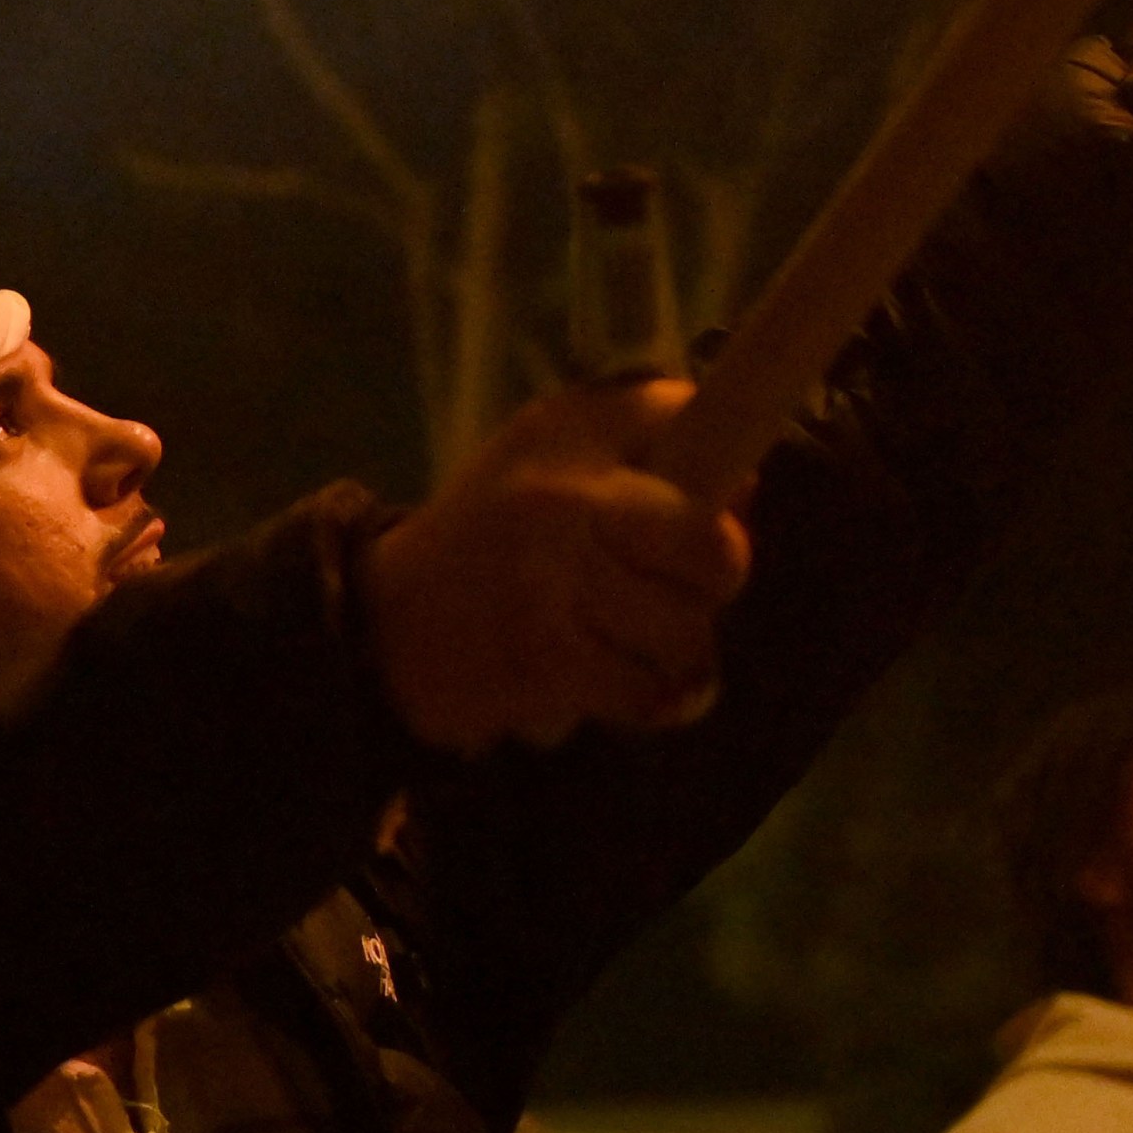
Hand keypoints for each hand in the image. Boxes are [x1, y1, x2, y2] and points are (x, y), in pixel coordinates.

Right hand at [358, 379, 752, 755]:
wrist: (385, 618)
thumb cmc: (494, 519)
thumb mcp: (559, 440)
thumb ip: (652, 430)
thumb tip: (746, 481)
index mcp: (577, 452)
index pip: (695, 480)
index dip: (722, 530)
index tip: (710, 543)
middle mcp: (566, 517)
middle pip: (711, 571)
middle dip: (701, 600)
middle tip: (666, 599)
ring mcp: (552, 601)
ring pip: (680, 647)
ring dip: (668, 659)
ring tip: (627, 644)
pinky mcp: (539, 672)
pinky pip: (636, 699)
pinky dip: (632, 701)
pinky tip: (596, 684)